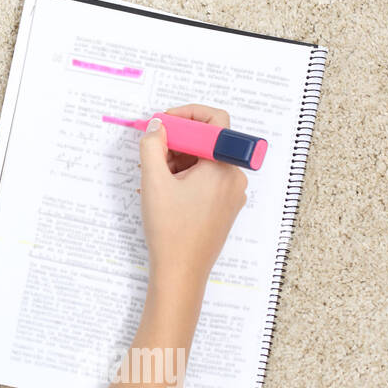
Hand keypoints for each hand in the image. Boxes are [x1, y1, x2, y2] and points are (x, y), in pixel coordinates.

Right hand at [139, 104, 247, 294]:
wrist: (181, 271)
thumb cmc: (170, 230)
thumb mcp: (154, 181)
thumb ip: (153, 145)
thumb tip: (157, 125)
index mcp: (223, 166)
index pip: (215, 121)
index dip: (187, 115)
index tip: (163, 123)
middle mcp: (234, 177)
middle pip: (207, 142)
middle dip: (177, 143)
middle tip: (152, 155)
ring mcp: (232, 194)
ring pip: (205, 162)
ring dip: (178, 161)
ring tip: (154, 179)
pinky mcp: (225, 206)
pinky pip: (207, 180)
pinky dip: (185, 177)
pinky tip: (164, 192)